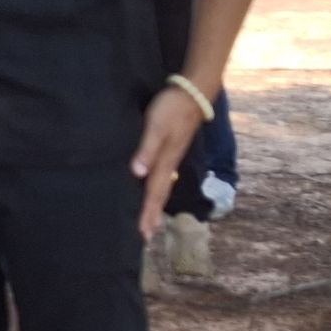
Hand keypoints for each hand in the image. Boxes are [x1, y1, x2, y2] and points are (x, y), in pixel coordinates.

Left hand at [130, 86, 209, 239]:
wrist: (193, 93)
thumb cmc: (172, 109)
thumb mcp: (156, 127)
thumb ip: (147, 149)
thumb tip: (138, 174)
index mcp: (165, 162)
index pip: (154, 194)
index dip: (148, 213)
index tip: (143, 234)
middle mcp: (169, 164)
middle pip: (159, 195)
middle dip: (152, 216)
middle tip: (145, 237)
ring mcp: (171, 157)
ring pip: (162, 188)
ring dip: (155, 206)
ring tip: (150, 222)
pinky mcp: (171, 150)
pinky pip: (162, 177)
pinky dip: (157, 190)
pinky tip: (153, 190)